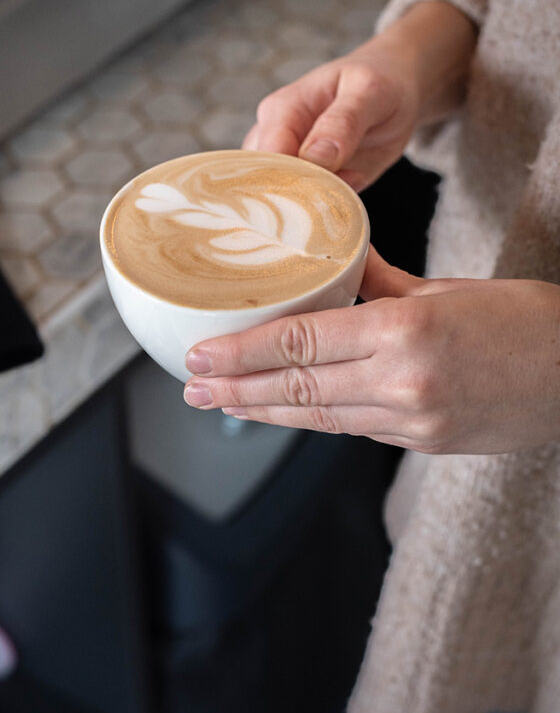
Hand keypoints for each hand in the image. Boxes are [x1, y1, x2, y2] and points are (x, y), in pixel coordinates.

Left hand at [183, 248, 559, 454]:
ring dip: (264, 410)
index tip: (201, 356)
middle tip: (191, 388)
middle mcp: (402, 382)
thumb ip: (378, 284)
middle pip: (297, 386)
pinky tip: (282, 410)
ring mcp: (412, 421)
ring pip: (318, 416)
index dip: (242, 354)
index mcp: (405, 330)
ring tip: (221, 405)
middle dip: (236, 389)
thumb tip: (334, 268)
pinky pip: (353, 428)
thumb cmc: (521, 321)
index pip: (301, 342)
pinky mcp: (423, 443)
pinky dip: (313, 417)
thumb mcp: (444, 288)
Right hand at [243, 1, 476, 191]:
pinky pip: (303, 205)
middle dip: (302, 198)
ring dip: (314, 205)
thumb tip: (315, 157)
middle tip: (345, 189)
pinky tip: (350, 189)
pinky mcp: (301, 179)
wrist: (393, 89)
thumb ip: (343, 122)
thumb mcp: (370, 92)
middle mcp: (273, 137)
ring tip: (352, 183)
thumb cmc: (379, 82)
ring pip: (281, 199)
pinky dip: (325, 207)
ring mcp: (285, 161)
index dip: (292, 180)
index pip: (269, 157)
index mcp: (281, 110)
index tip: (328, 188)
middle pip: (267, 183)